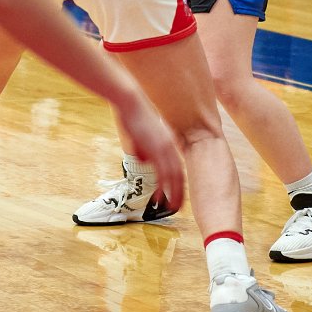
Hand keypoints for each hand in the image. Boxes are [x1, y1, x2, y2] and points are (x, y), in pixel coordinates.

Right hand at [115, 89, 183, 211]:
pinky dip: (163, 188)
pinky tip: (161, 199)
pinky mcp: (156, 150)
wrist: (131, 103)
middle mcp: (170, 147)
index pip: (178, 167)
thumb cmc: (133, 117)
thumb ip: (145, 150)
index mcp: (169, 143)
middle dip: (180, 193)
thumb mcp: (141, 137)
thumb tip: (144, 161)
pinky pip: (163, 174)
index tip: (178, 194)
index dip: (179, 183)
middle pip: (180, 175)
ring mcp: (164, 148)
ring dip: (174, 194)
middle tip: (179, 207)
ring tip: (172, 208)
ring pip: (174, 178)